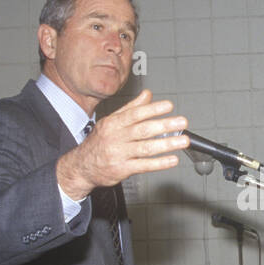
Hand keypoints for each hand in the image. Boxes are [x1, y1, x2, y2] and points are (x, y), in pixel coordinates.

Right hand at [55, 90, 188, 198]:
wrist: (81, 166)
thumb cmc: (98, 143)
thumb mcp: (111, 122)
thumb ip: (130, 108)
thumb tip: (147, 94)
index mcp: (113, 123)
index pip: (135, 114)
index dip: (153, 109)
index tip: (169, 106)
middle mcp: (116, 138)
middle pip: (143, 130)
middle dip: (165, 125)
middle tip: (182, 122)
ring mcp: (119, 154)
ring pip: (146, 148)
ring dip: (167, 144)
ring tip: (183, 141)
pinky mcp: (122, 169)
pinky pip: (143, 166)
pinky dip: (159, 163)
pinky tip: (172, 160)